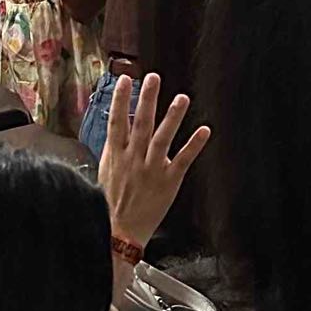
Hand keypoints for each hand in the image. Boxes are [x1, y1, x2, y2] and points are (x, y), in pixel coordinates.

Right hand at [98, 72, 209, 252]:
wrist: (119, 232)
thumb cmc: (110, 203)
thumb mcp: (106, 172)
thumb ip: (114, 149)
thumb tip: (118, 127)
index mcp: (115, 156)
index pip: (117, 122)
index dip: (120, 100)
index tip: (125, 80)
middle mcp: (133, 159)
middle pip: (141, 124)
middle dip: (147, 99)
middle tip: (153, 77)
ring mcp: (151, 169)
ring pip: (162, 139)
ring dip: (173, 117)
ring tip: (182, 98)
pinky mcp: (169, 181)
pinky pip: (183, 160)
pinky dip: (194, 145)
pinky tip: (204, 130)